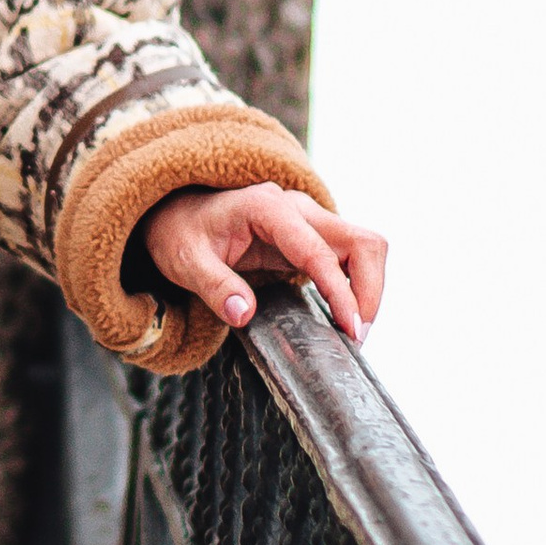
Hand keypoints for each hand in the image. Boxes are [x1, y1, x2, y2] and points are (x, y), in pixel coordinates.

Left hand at [141, 183, 387, 344]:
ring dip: (368, 288)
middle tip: (357, 336)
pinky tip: (341, 315)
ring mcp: (307, 221)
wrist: (175, 214)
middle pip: (361, 241)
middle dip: (370, 289)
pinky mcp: (310, 237)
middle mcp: (296, 208)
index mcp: (267, 208)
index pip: (319, 250)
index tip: (350, 329)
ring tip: (353, 331)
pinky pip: (348, 257)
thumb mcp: (185, 260)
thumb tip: (242, 314)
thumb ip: (213, 285)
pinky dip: (355, 286)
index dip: (341, 291)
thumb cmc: (180, 233)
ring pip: (362, 247)